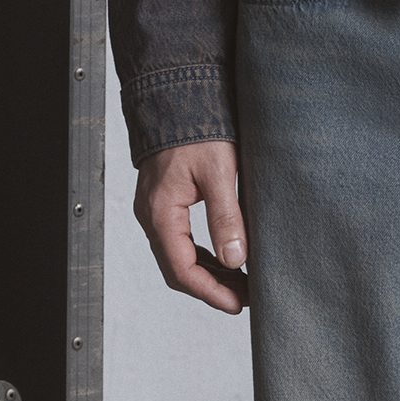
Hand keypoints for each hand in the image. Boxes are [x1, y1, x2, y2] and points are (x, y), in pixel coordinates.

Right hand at [133, 139, 247, 314]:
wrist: (177, 96)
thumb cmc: (197, 130)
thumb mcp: (218, 172)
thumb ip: (227, 217)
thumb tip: (237, 261)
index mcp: (160, 213)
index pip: (182, 270)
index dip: (211, 293)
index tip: (239, 304)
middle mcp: (151, 215)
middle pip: (178, 269)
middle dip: (212, 288)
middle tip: (247, 297)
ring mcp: (155, 210)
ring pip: (179, 256)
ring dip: (209, 273)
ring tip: (243, 283)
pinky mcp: (164, 202)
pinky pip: (180, 240)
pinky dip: (204, 255)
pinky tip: (227, 259)